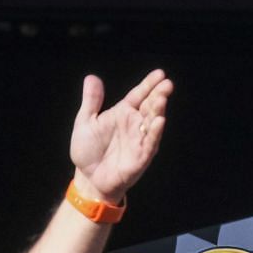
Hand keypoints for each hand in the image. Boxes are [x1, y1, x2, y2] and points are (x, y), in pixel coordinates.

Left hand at [70, 69, 172, 202]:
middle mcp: (135, 125)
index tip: (160, 73)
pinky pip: (150, 143)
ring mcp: (140, 141)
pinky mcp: (141, 157)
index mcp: (123, 114)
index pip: (139, 96)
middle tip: (167, 84)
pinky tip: (158, 121)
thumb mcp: (85, 121)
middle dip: (159, 95)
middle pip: (150, 107)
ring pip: (152, 123)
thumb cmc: (88, 150)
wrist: (88, 178)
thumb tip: (92, 77)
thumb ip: (91, 101)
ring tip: (162, 98)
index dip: (148, 85)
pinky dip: (154, 133)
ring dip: (158, 111)